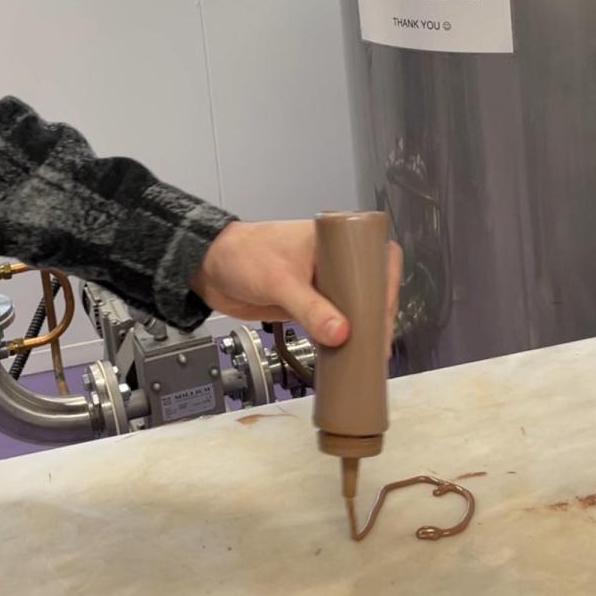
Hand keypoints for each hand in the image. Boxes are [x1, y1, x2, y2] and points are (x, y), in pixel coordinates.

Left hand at [190, 219, 402, 350]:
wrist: (209, 268)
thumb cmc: (242, 256)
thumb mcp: (279, 281)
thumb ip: (309, 308)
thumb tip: (342, 333)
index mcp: (331, 241)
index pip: (375, 257)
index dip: (387, 284)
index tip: (386, 313)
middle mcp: (331, 260)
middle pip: (369, 286)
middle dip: (378, 314)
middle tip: (380, 343)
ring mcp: (320, 283)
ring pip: (353, 306)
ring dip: (362, 328)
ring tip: (371, 354)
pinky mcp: (307, 303)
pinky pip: (333, 320)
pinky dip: (341, 336)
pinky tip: (349, 354)